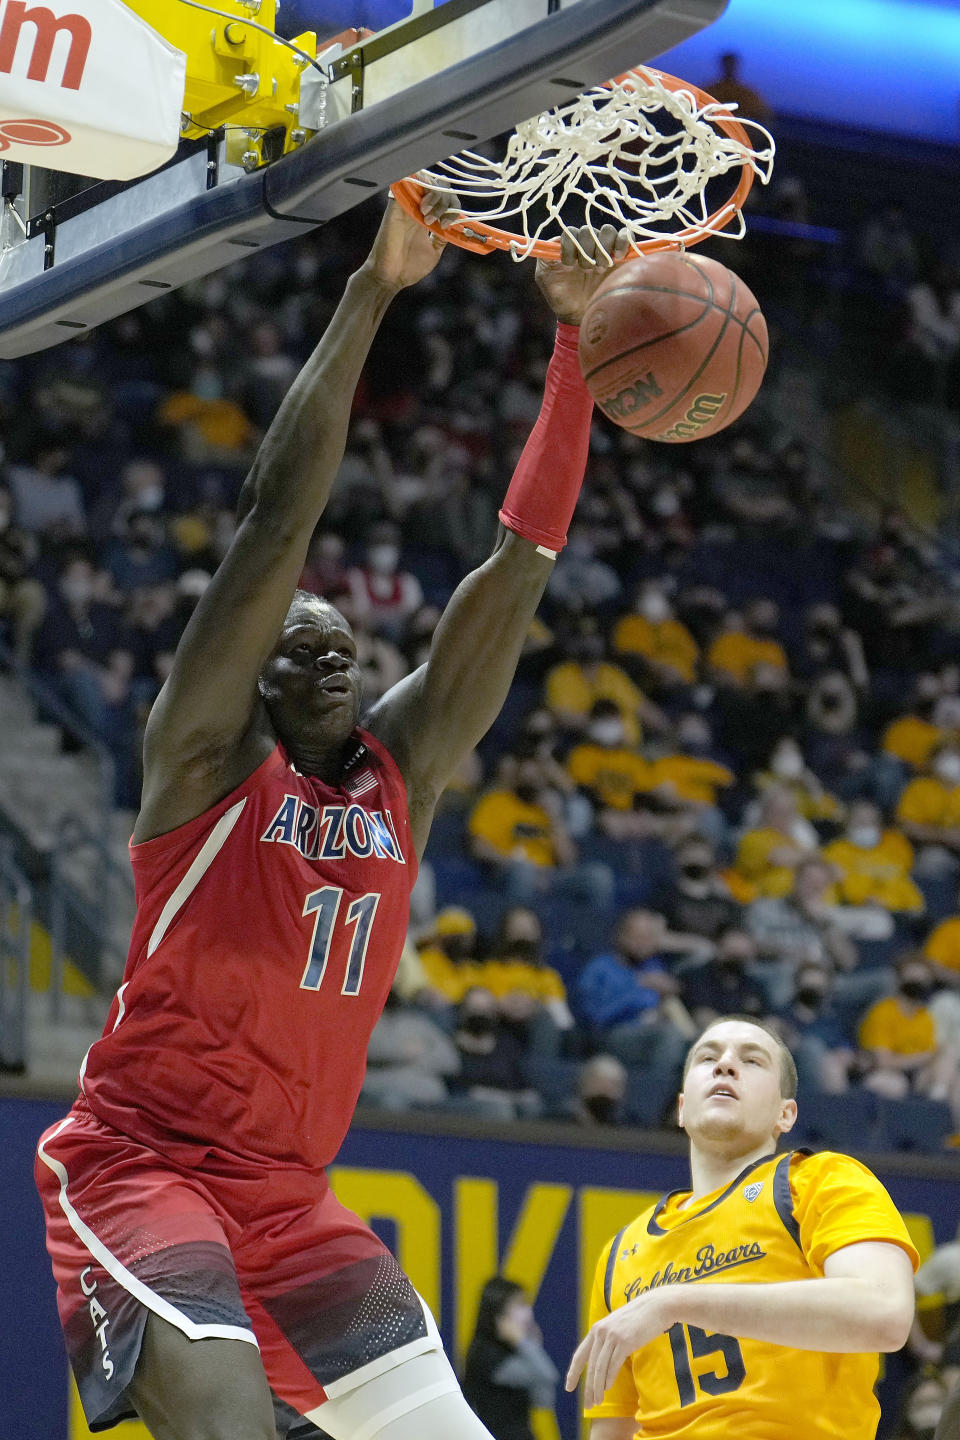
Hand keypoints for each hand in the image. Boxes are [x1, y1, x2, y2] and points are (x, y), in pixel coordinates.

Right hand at [363, 188, 458, 291]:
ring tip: (428, 216)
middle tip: (439, 221)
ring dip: (434, 195)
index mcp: (428, 217)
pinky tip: (422, 205)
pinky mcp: (395, 205)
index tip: (447, 225)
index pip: (446, 198)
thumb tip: (454, 227)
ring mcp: (407, 205)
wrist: (391, 277)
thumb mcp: (433, 252)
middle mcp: (418, 207)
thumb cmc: (409, 267)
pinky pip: (406, 182)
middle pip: (438, 185)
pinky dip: (418, 186)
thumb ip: (442, 237)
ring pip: (425, 181)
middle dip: (445, 200)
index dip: (453, 207)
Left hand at [535, 224, 630, 324]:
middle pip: (588, 231)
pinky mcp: (622, 255)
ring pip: (607, 231)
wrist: (582, 315)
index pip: (570, 232)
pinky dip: (623, 241)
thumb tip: (555, 241)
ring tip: (601, 268)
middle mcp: (587, 244)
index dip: (570, 246)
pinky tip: (618, 257)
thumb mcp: (546, 278)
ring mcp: (605, 248)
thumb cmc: (563, 298)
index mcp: (569, 247)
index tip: (569, 265)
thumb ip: (545, 258)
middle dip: (586, 251)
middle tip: (586, 271)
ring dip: (603, 248)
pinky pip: (626, 236)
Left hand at [566, 1292, 670, 1408]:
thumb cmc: (639, 1318)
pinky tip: (607, 1389)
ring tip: (597, 1401)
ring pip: (600, 1368)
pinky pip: (613, 1364)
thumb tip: (602, 1361)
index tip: (569, 1388)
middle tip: (588, 1404)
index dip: (573, 1373)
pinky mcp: (625, 1341)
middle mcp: (601, 1332)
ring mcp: (612, 1336)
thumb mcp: (617, 1326)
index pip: (580, 1355)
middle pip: (590, 1365)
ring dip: (597, 1387)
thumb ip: (608, 1340)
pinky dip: (609, 1379)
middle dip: (587, 1387)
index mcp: (597, 1329)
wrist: (656, 1306)